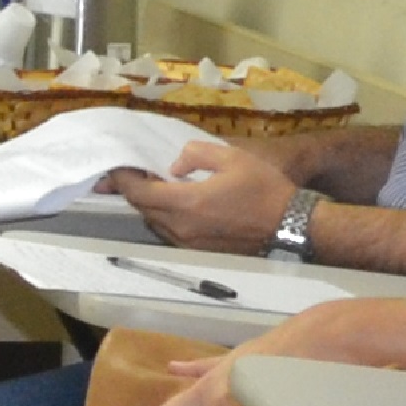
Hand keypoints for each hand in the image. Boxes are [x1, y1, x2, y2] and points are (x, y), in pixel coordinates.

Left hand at [115, 143, 297, 253]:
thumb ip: (195, 155)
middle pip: (142, 209)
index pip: (139, 193)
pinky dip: (163, 215)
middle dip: (132, 190)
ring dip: (148, 204)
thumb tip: (173, 167)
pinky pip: (168, 231)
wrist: (289, 225)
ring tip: (153, 184)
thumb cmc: (263, 188)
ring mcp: (188, 243)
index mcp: (186, 204)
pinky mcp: (197, 250)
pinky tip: (172, 202)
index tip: (116, 166)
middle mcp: (181, 228)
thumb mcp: (231, 157)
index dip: (123, 179)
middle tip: (131, 172)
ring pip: (154, 222)